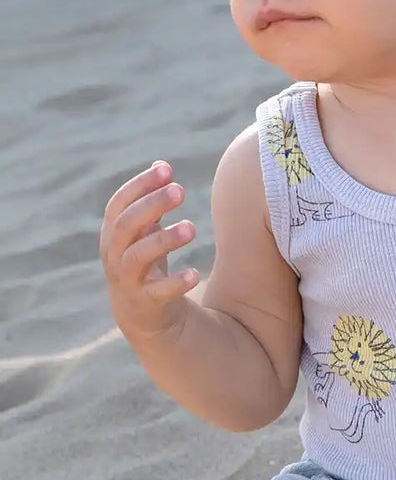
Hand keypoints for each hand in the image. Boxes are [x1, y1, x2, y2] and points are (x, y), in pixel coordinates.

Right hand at [99, 161, 198, 340]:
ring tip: (192, 227)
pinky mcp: (144, 304)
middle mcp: (115, 255)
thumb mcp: (146, 230)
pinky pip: (157, 292)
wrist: (143, 315)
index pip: (119, 204)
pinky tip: (196, 273)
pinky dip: (176, 282)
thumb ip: (152, 200)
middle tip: (181, 190)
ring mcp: (127, 280)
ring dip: (164, 240)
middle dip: (151, 206)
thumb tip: (161, 164)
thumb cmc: (146, 261)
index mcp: (114, 233)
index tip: (166, 170)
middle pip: (125, 226)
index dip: (139, 185)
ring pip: (137, 257)